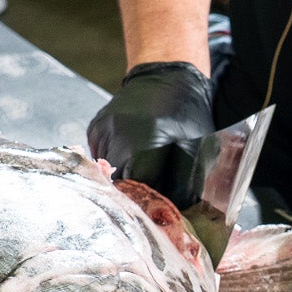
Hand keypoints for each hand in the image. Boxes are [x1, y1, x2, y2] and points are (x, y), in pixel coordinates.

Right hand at [86, 62, 213, 199]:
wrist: (165, 78)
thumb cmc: (187, 113)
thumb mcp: (197, 147)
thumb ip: (185, 181)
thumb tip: (172, 213)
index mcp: (145, 138)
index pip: (137, 185)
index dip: (147, 198)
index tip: (156, 203)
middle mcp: (117, 133)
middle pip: (118, 181)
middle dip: (133, 190)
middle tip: (149, 187)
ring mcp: (101, 129)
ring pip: (105, 172)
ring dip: (122, 175)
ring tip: (141, 162)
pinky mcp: (94, 128)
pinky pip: (100, 157)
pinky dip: (114, 161)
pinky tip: (129, 150)